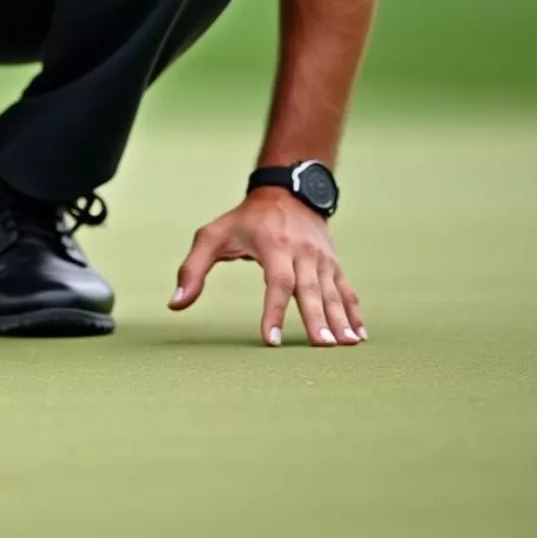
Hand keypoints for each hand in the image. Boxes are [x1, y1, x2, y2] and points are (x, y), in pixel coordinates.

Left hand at [168, 188, 365, 346]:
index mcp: (273, 245)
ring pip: (332, 292)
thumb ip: (193, 268)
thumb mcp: (214, 235)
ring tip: (346, 346)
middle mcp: (302, 252)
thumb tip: (175, 303)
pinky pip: (347, 290)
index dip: (274, 311)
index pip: (277, 282)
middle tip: (322, 346)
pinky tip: (360, 336)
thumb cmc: (245, 219)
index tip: (270, 339)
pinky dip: (355, 312)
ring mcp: (322, 259)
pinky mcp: (334, 264)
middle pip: (310, 289)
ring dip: (340, 320)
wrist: (288, 191)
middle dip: (316, 318)